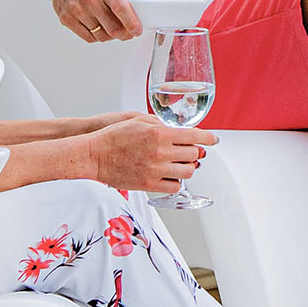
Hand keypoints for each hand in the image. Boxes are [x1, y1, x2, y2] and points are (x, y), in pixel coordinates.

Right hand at [41, 0, 149, 42]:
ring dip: (112, 36)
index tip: (137, 30)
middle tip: (129, 32)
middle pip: (112, 27)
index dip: (131, 22)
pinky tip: (101, 29)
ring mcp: (76, 9)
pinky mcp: (66, 18)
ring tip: (115, 29)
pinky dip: (97, 37)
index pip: (120, 8)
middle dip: (125, 33)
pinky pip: (87, 37)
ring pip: (100, 34)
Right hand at [90, 114, 212, 192]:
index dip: (209, 138)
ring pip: (188, 171)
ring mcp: (155, 170)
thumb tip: (181, 129)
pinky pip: (174, 186)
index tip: (213, 140)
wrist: (94, 155)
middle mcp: (161, 153)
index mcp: (160, 134)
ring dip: (188, 166)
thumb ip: (163, 124)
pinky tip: (171, 174)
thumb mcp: (139, 120)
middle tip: (192, 150)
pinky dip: (176, 181)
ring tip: (181, 163)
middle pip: (194, 154)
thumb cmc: (114, 136)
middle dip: (196, 151)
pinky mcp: (148, 185)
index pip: (196, 137)